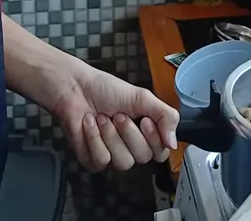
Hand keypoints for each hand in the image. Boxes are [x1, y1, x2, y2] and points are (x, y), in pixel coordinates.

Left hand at [50, 56, 178, 172]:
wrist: (76, 88)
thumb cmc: (106, 89)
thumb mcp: (142, 97)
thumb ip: (165, 116)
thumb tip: (174, 143)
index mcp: (145, 132)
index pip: (161, 152)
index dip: (154, 140)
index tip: (145, 120)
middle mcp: (131, 147)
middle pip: (142, 157)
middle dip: (129, 133)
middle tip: (119, 115)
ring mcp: (112, 156)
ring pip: (123, 162)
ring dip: (110, 135)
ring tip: (102, 117)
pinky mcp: (93, 161)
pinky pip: (101, 161)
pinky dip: (94, 138)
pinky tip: (90, 123)